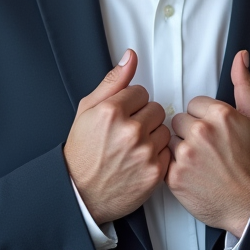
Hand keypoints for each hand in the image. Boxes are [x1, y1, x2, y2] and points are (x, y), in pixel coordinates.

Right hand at [64, 50, 171, 224]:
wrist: (81, 192)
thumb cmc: (83, 151)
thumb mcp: (87, 110)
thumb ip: (113, 81)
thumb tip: (131, 57)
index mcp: (112, 111)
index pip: (141, 92)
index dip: (131, 104)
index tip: (121, 117)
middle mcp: (130, 131)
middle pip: (156, 109)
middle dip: (144, 118)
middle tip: (127, 133)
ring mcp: (144, 152)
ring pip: (164, 130)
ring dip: (153, 136)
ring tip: (133, 147)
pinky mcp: (155, 172)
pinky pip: (168, 151)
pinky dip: (157, 155)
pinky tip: (139, 161)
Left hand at [166, 50, 249, 236]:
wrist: (249, 203)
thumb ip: (244, 84)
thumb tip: (241, 56)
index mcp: (219, 114)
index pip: (194, 104)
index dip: (203, 119)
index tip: (214, 134)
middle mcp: (201, 132)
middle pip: (179, 120)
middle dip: (189, 133)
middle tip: (206, 150)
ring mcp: (186, 154)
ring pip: (169, 139)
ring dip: (179, 150)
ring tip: (199, 163)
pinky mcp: (174, 175)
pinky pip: (163, 160)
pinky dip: (174, 167)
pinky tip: (190, 174)